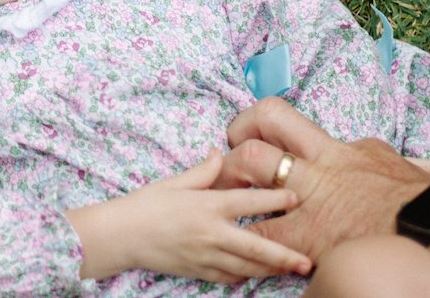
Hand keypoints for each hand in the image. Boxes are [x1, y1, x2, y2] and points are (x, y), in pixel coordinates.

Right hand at [107, 153, 310, 283]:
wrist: (121, 236)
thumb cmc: (146, 205)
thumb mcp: (174, 182)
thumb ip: (202, 171)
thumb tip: (219, 152)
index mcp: (207, 206)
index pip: (248, 202)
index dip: (274, 199)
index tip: (296, 198)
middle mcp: (211, 234)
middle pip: (256, 246)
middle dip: (284, 255)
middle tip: (307, 261)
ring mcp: (206, 256)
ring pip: (247, 267)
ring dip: (271, 269)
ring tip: (292, 269)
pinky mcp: (199, 271)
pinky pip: (229, 277)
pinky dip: (245, 275)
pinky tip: (256, 272)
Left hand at [218, 97, 429, 257]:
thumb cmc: (426, 203)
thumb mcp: (409, 172)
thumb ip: (405, 166)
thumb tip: (428, 169)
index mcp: (336, 149)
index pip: (282, 117)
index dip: (256, 122)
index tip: (250, 133)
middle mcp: (316, 165)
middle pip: (259, 131)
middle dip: (236, 145)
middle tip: (228, 166)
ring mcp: (308, 198)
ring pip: (251, 168)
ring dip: (232, 184)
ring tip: (225, 202)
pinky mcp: (308, 236)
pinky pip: (263, 235)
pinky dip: (249, 243)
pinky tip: (244, 251)